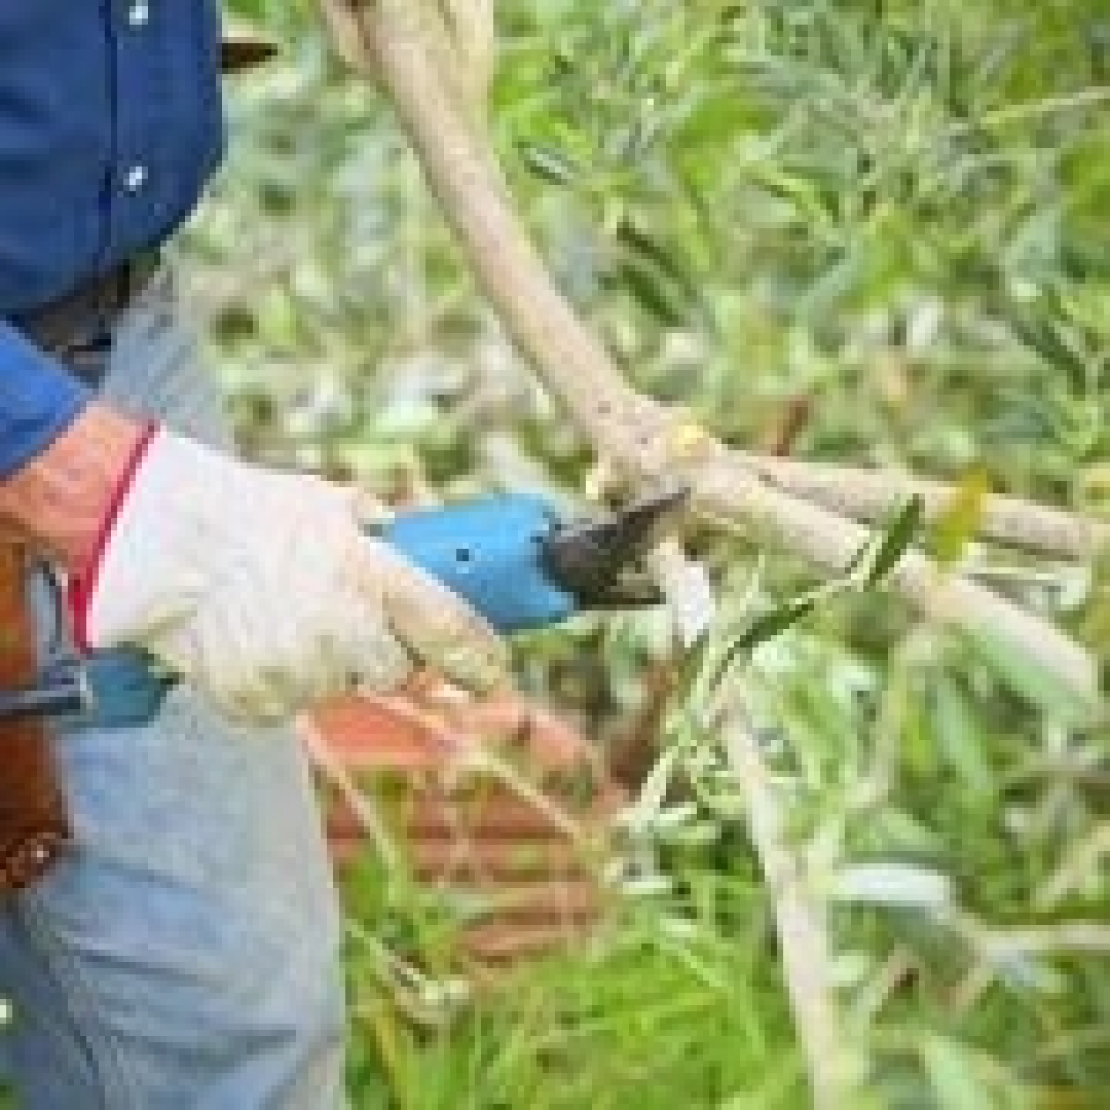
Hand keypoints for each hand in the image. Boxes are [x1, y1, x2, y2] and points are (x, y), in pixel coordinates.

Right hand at [68, 425, 508, 722]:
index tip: (494, 670)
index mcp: (372, 576)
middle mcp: (343, 631)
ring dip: (325, 663)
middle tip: (351, 621)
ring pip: (336, 686)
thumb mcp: (328, 504)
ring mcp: (299, 672)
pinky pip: (288, 703)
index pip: (450, 631)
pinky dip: (278, 679)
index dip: (480, 657)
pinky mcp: (258, 701)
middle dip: (382, 652)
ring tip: (283, 618)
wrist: (162, 543)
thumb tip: (406, 539)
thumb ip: (376, 530)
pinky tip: (254, 640)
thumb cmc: (248, 515)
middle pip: (396, 672)